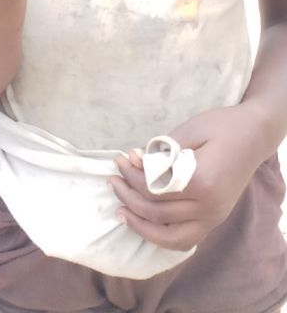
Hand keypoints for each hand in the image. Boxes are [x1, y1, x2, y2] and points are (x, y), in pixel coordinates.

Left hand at [110, 106, 260, 250]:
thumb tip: (134, 162)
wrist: (254, 135)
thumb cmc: (221, 126)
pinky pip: (185, 240)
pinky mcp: (215, 220)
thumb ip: (161, 151)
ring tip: (120, 210)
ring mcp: (214, 217)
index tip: (121, 159)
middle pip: (158, 211)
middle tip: (113, 179)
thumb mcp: (189, 130)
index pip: (154, 187)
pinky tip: (144, 225)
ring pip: (169, 235)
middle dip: (129, 196)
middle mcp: (208, 206)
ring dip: (141, 225)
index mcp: (201, 180)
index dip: (132, 175)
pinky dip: (162, 237)